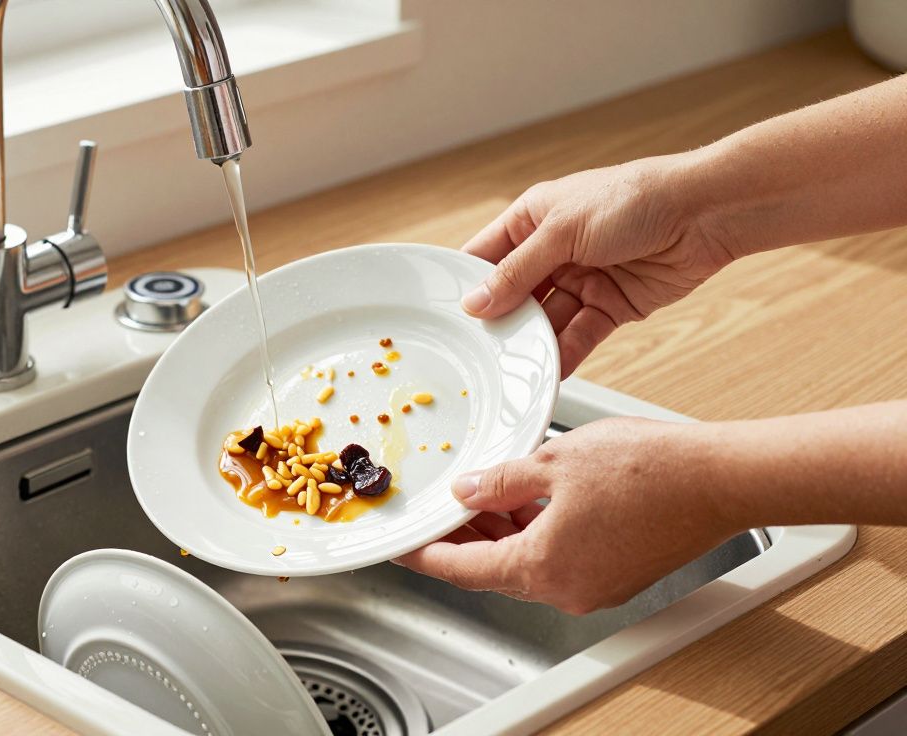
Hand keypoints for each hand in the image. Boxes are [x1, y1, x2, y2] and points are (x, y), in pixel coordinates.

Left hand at [394, 417, 739, 613]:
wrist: (721, 478)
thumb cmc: (651, 469)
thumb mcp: (555, 460)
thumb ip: (501, 480)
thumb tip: (470, 490)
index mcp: (542, 566)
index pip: (463, 569)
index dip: (427, 554)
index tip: (404, 545)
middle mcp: (567, 588)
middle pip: (494, 569)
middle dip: (463, 538)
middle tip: (440, 511)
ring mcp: (595, 586)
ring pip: (528, 563)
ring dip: (501, 532)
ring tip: (483, 493)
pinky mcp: (618, 574)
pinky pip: (559, 559)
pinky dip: (536, 533)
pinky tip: (527, 498)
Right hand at [461, 154, 734, 377]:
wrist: (705, 213)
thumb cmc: (635, 198)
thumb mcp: (562, 231)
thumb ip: (518, 271)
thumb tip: (476, 302)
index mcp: (533, 219)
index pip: (485, 256)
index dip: (465, 285)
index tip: (446, 318)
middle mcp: (553, 250)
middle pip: (513, 295)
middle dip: (500, 322)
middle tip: (480, 350)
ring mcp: (582, 279)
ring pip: (546, 320)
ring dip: (533, 342)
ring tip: (516, 365)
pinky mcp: (611, 305)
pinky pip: (579, 334)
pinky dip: (566, 353)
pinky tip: (550, 369)